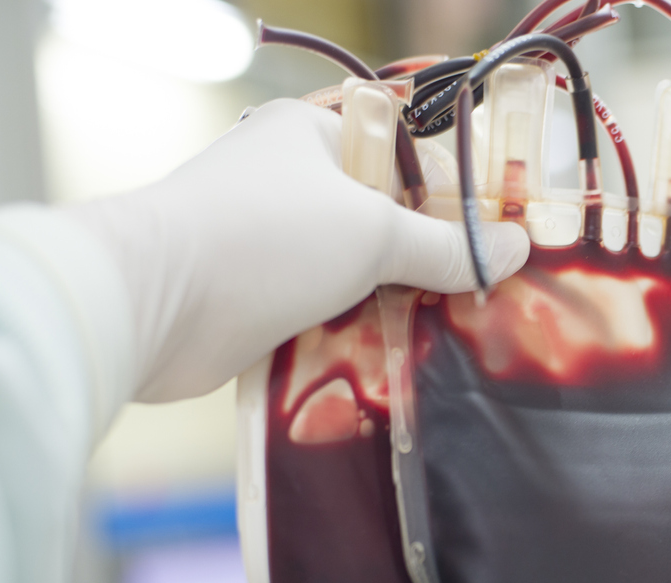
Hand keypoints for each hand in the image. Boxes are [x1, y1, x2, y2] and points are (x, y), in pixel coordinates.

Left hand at [64, 98, 528, 401]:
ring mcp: (269, 242)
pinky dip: (355, 332)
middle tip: (476, 296)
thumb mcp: (373, 233)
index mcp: (313, 135)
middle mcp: (289, 181)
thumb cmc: (265, 239)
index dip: (453, 197)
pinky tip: (397, 358)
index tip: (495, 243)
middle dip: (425, 260)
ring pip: (354, 271)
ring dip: (391, 303)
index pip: (404, 156)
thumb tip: (517, 249)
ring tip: (448, 333)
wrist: (153, 306)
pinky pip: (325, 310)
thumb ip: (447, 245)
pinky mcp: (257, 297)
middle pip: (382, 220)